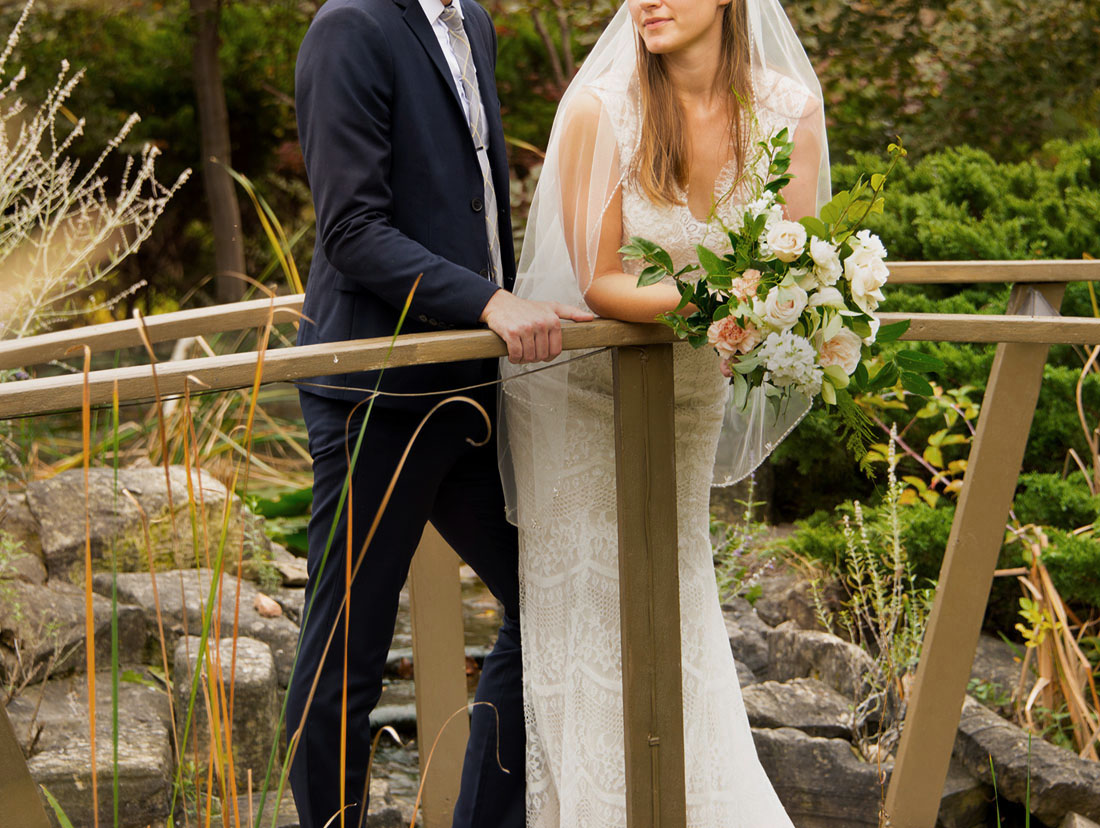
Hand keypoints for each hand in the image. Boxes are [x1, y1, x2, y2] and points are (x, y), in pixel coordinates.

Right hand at [479, 289, 593, 363]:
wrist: (500, 303)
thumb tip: (589, 318)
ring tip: (520, 352)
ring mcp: (526, 328)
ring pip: (529, 356)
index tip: (541, 353)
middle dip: (534, 357)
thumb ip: (571, 312)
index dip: (548, 356)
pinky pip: (516, 354)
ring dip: (523, 359)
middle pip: (542, 355)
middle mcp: (541, 323)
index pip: (556, 350)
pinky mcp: (512, 332)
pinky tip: (512, 353)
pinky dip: (514, 358)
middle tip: (528, 351)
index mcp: (553, 320)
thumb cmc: (525, 307)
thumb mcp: (551, 307)